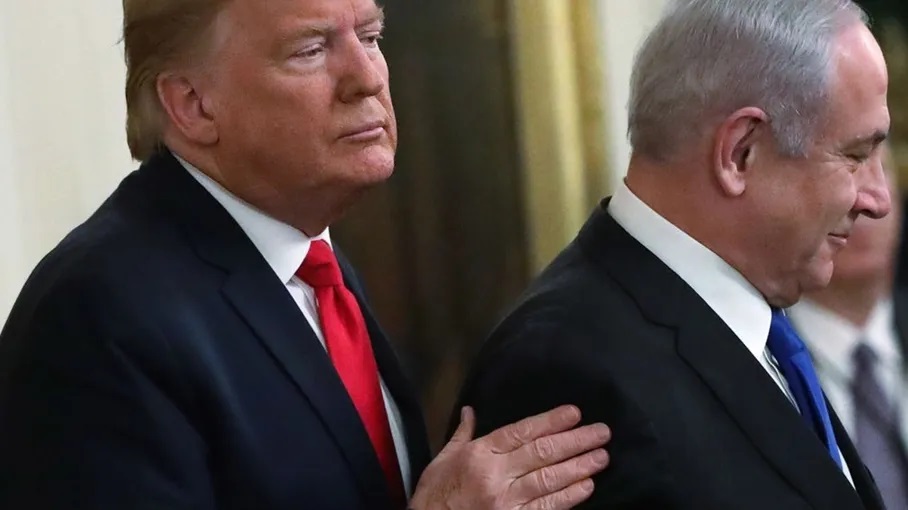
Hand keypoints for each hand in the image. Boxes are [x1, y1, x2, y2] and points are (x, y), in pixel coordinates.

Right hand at [408, 405, 609, 509]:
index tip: (575, 413)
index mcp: (479, 455)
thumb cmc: (434, 497)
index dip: (550, 421)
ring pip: (550, 480)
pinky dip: (569, 497)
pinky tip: (587, 487)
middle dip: (576, 441)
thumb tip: (471, 410)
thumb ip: (462, 435)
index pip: (522, 432)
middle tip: (602, 432)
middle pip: (543, 453)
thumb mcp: (441, 460)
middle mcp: (495, 476)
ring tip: (601, 457)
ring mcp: (507, 503)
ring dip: (579, 467)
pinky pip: (547, 508)